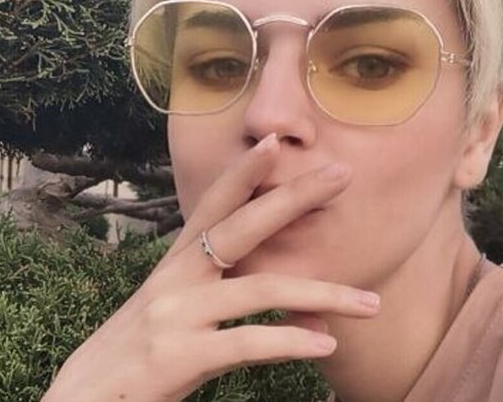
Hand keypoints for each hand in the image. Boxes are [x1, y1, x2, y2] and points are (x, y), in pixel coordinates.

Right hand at [42, 134, 379, 401]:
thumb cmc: (132, 360)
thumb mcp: (171, 316)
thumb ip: (219, 300)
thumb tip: (291, 307)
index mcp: (174, 267)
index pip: (211, 206)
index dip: (243, 174)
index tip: (277, 143)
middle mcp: (173, 280)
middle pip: (240, 227)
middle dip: (293, 198)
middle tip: (342, 176)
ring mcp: (174, 316)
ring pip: (260, 289)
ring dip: (322, 293)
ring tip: (370, 302)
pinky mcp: (177, 356)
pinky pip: (245, 343)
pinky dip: (290, 341)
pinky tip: (326, 346)